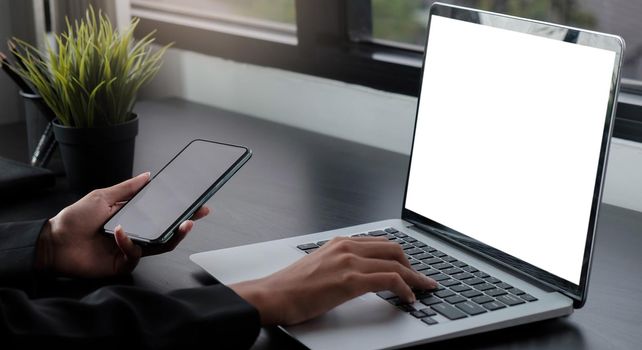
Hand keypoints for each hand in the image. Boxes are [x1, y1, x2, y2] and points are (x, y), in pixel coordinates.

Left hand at [36, 172, 209, 277]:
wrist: (54, 242)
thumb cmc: (73, 219)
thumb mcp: (102, 196)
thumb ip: (127, 188)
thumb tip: (147, 176)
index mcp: (132, 216)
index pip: (161, 213)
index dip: (178, 209)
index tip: (194, 202)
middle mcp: (135, 232)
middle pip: (166, 230)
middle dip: (185, 223)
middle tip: (197, 214)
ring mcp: (130, 248)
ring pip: (160, 245)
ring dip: (172, 235)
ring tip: (180, 225)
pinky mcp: (122, 263)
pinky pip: (136, 254)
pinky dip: (129, 242)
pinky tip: (120, 232)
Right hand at [230, 236, 436, 324]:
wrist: (274, 295)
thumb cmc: (292, 286)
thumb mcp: (320, 265)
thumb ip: (341, 263)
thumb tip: (360, 274)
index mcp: (340, 242)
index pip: (380, 243)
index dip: (399, 255)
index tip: (409, 266)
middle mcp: (347, 247)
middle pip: (393, 249)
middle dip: (412, 264)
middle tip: (419, 279)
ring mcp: (349, 262)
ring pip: (396, 263)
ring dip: (414, 278)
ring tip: (422, 289)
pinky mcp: (350, 280)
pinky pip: (389, 280)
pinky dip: (405, 288)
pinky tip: (408, 298)